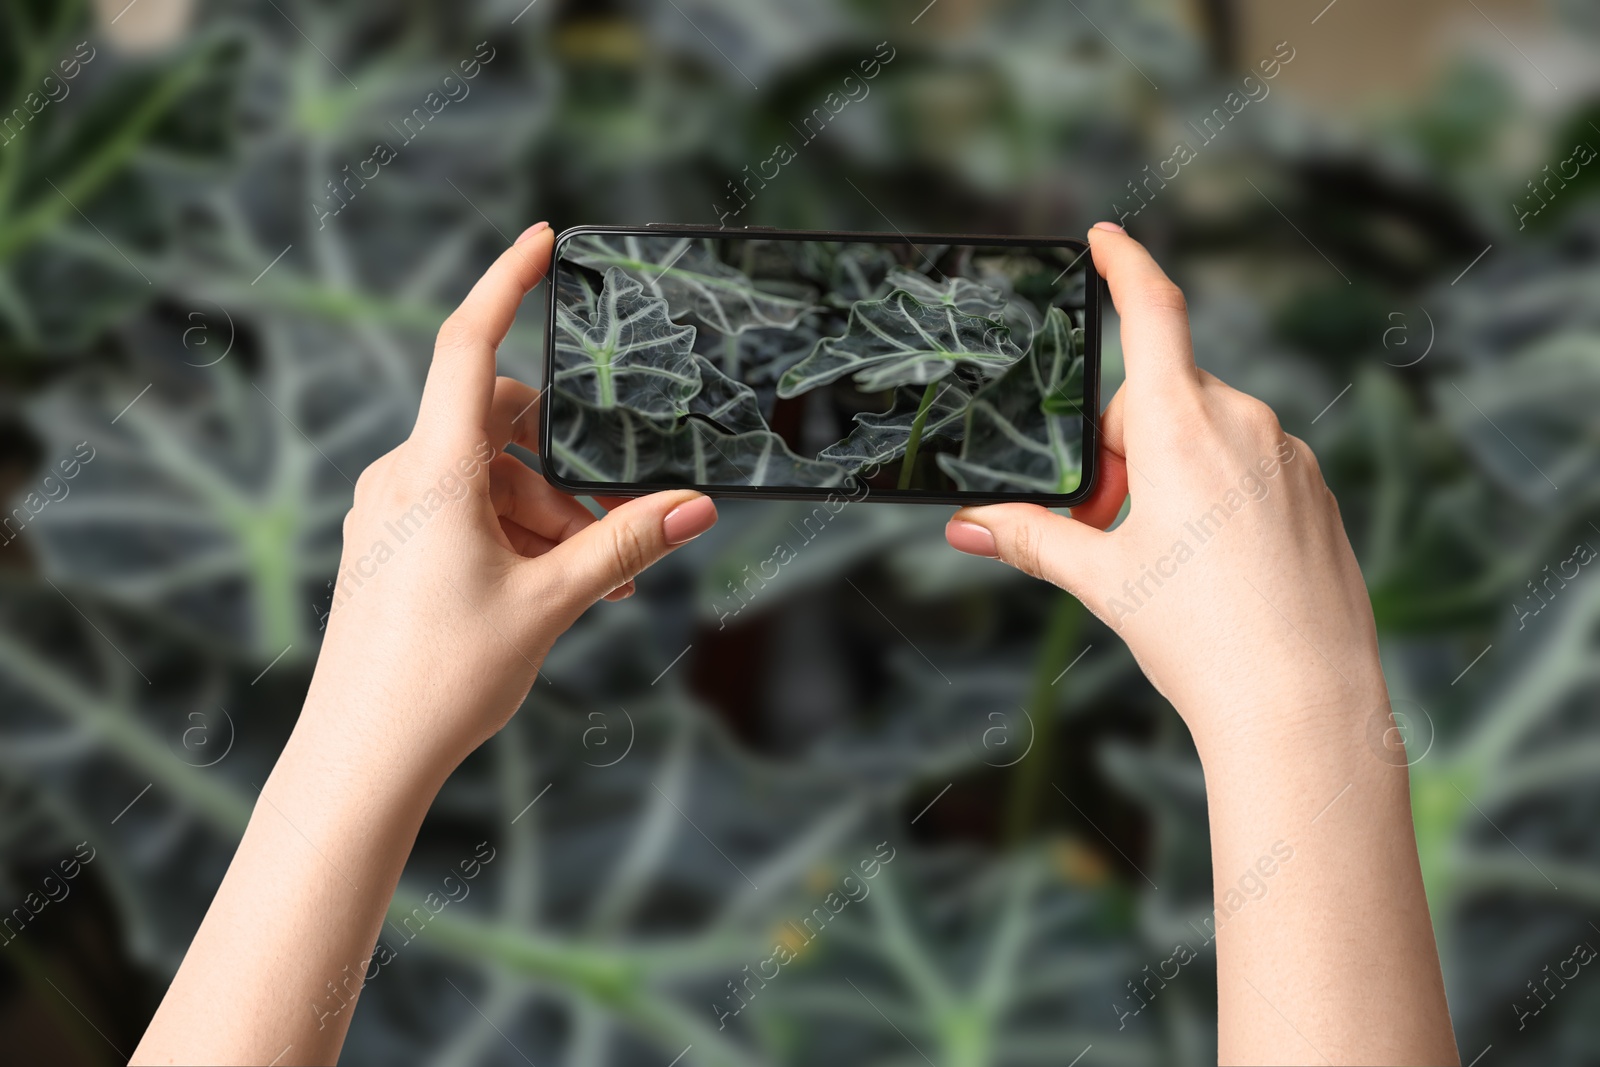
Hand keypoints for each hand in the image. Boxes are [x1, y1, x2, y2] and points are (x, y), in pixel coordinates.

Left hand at [308, 221, 717, 781]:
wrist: (361, 758)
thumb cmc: (443, 679)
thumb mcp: (551, 603)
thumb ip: (625, 546)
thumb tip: (697, 506)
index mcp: (432, 471)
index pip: (465, 344)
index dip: (505, 283)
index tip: (541, 237)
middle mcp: (400, 477)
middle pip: (498, 425)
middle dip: (563, 468)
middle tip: (609, 535)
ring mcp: (387, 511)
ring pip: (486, 476)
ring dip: (543, 513)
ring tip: (585, 587)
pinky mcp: (386, 544)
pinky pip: (460, 509)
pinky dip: (509, 533)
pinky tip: (541, 591)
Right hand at [945, 223, 1383, 759]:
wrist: (1303, 705)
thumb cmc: (1199, 638)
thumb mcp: (1101, 579)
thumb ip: (1031, 538)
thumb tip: (967, 526)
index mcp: (1181, 426)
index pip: (1152, 312)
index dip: (1125, 264)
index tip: (1105, 235)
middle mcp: (1243, 423)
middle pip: (1160, 399)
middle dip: (1120, 447)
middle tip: (1102, 525)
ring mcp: (1288, 456)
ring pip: (1207, 434)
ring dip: (1169, 471)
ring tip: (1160, 559)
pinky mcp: (1314, 491)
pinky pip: (1252, 466)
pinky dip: (1217, 493)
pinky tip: (1214, 567)